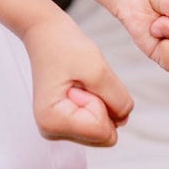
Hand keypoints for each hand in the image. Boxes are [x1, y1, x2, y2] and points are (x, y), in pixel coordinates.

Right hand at [21, 10, 133, 146]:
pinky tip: (78, 86)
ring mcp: (56, 128)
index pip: (104, 132)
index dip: (102, 101)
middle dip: (102, 104)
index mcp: (53, 121)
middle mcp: (50, 130)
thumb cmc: (64, 46)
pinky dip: (95, 102)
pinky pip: (96, 123)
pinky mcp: (63, 122)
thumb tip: (123, 119)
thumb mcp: (99, 70)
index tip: (81, 81)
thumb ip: (118, 101)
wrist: (45, 32)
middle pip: (104, 135)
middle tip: (82, 81)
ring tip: (79, 82)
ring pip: (102, 130)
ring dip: (99, 102)